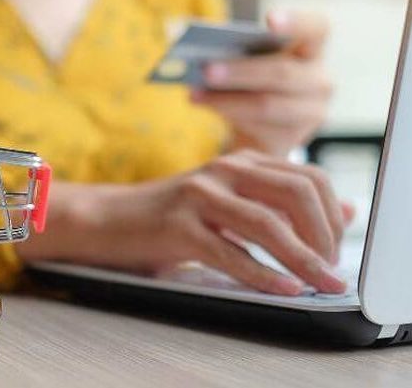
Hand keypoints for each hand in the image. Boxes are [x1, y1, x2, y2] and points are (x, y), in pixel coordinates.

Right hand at [17, 150, 352, 295]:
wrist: (107, 219)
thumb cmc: (169, 215)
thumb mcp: (230, 201)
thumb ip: (280, 203)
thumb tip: (343, 210)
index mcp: (240, 161)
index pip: (307, 178)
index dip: (332, 214)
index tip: (335, 248)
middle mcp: (223, 170)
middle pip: (296, 194)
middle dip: (324, 236)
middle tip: (331, 271)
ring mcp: (199, 196)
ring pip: (267, 224)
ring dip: (303, 259)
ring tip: (322, 285)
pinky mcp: (178, 226)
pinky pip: (231, 252)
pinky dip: (263, 275)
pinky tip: (283, 288)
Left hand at [192, 11, 331, 156]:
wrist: (264, 127)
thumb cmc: (256, 80)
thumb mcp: (252, 61)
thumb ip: (238, 53)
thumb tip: (203, 56)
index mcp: (313, 47)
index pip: (316, 28)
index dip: (295, 22)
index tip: (269, 18)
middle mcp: (319, 80)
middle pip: (281, 72)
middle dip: (240, 71)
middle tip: (206, 69)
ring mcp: (311, 112)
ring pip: (266, 104)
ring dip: (225, 98)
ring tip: (194, 92)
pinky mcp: (292, 137)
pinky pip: (256, 126)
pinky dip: (224, 112)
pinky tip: (200, 102)